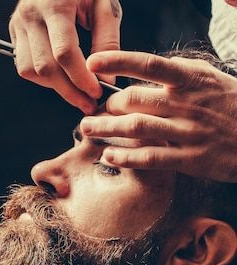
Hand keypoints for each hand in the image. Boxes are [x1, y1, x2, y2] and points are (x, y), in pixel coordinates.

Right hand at [9, 0, 121, 113]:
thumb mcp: (104, 4)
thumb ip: (107, 41)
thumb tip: (105, 80)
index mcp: (55, 3)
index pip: (64, 53)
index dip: (81, 78)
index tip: (97, 92)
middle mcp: (31, 14)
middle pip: (46, 67)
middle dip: (69, 91)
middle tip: (88, 103)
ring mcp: (19, 23)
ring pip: (31, 71)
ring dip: (55, 86)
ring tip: (75, 90)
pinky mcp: (15, 32)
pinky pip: (25, 66)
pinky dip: (43, 78)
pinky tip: (60, 76)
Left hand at [80, 50, 236, 181]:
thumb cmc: (230, 105)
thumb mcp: (208, 80)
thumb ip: (177, 76)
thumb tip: (142, 72)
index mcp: (191, 79)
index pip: (148, 65)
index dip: (118, 61)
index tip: (93, 63)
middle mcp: (187, 103)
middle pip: (134, 100)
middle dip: (106, 105)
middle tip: (92, 110)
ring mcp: (187, 132)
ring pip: (137, 128)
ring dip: (106, 129)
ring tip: (87, 129)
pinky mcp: (189, 158)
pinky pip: (150, 157)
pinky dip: (126, 157)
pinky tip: (109, 155)